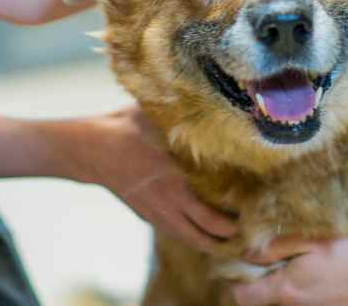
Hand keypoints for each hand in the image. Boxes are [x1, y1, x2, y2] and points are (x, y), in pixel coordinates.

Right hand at [54, 105, 238, 252]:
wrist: (90, 150)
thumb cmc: (125, 128)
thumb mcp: (158, 118)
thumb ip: (186, 119)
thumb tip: (215, 104)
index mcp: (176, 183)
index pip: (212, 219)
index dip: (235, 225)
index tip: (257, 217)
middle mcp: (169, 204)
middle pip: (206, 238)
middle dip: (231, 242)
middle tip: (253, 237)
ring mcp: (157, 214)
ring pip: (191, 240)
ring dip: (213, 243)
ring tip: (236, 240)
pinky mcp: (148, 215)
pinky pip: (178, 231)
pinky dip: (195, 235)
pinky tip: (208, 228)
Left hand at [231, 228, 347, 305]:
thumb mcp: (316, 238)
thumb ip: (276, 245)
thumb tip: (245, 252)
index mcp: (286, 290)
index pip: (241, 297)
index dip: (238, 280)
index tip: (247, 262)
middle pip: (265, 302)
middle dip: (263, 284)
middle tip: (273, 259)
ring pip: (288, 304)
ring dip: (288, 288)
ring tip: (303, 265)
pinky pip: (309, 305)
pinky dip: (307, 294)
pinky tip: (325, 277)